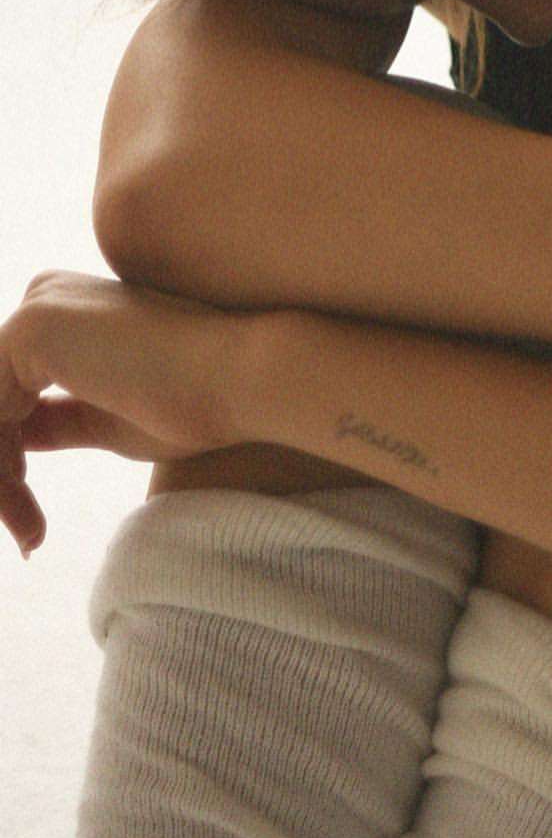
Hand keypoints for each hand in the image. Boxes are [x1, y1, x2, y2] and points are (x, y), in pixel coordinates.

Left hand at [0, 270, 247, 557]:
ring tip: (30, 534)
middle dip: (1, 477)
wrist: (242, 377)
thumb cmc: (196, 401)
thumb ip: (54, 421)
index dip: (9, 466)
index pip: (9, 397)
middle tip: (29, 540)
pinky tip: (25, 505)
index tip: (33, 528)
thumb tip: (13, 441)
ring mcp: (36, 308)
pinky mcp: (29, 329)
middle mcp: (45, 297)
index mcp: (67, 311)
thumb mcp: (106, 422)